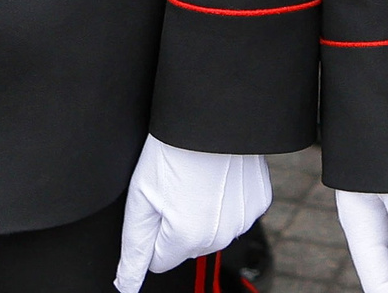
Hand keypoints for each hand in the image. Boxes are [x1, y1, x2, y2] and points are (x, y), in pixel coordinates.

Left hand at [113, 137, 271, 292]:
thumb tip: (127, 285)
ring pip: (212, 230)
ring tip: (198, 175)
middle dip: (178, 222)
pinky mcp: (260, 201)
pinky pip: (236, 212)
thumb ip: (135, 248)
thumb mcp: (141, 196)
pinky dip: (228, 197)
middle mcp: (220, 237)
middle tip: (176, 183)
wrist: (213, 112)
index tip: (156, 200)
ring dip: (203, 210)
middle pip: (187, 246)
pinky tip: (220, 173)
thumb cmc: (172, 147)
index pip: (159, 260)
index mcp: (187, 239)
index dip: (153, 231)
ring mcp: (243, 220)